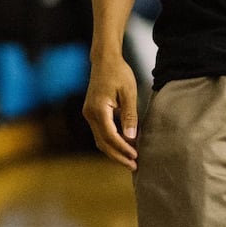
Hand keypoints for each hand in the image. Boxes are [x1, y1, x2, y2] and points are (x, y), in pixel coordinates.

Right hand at [82, 53, 139, 168]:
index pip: (110, 136)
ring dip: (114, 151)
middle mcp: (90, 114)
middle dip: (118, 156)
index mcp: (98, 109)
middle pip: (103, 143)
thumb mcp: (129, 92)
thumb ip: (130, 115)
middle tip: (134, 166)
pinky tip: (124, 146)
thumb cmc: (119, 73)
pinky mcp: (92, 113)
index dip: (123, 148)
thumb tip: (131, 137)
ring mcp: (89, 114)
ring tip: (130, 160)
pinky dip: (112, 141)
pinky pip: (101, 133)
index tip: (136, 156)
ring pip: (100, 140)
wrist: (105, 60)